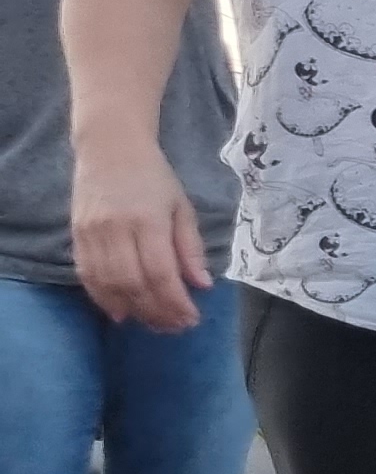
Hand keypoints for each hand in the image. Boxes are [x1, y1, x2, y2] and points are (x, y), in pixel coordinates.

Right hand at [69, 144, 209, 332]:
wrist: (109, 147)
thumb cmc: (154, 177)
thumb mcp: (182, 208)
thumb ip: (191, 248)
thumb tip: (202, 285)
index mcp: (148, 220)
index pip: (161, 273)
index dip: (175, 302)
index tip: (191, 318)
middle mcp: (116, 228)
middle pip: (134, 283)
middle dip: (156, 312)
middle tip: (175, 327)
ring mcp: (91, 231)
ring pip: (108, 283)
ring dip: (132, 309)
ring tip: (153, 324)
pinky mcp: (76, 233)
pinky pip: (86, 273)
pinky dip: (102, 297)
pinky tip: (120, 312)